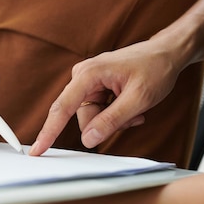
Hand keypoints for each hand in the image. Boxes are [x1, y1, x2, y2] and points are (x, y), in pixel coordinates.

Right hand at [30, 38, 181, 155]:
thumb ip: (111, 120)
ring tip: (136, 109)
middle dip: (107, 123)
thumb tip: (88, 140)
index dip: (49, 131)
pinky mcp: (94, 88)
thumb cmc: (155, 69)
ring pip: (93, 118)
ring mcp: (88, 83)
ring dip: (115, 120)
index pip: (63, 108)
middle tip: (134, 116)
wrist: (166, 54)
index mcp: (89, 74)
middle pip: (84, 117)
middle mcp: (82, 76)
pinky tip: (132, 106)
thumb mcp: (138, 99)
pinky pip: (98, 113)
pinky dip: (116, 115)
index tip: (37, 150)